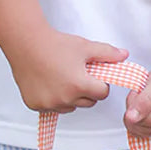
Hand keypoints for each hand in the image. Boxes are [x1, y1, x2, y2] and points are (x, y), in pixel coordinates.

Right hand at [6, 28, 127, 114]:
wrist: (25, 42)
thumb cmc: (55, 44)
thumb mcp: (85, 47)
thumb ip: (107, 53)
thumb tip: (125, 55)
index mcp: (79, 85)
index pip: (102, 93)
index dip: (100, 83)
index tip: (92, 74)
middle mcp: (64, 99)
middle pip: (88, 103)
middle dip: (87, 91)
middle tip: (77, 74)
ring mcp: (48, 104)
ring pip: (70, 107)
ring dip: (71, 97)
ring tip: (62, 77)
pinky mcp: (35, 105)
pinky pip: (52, 107)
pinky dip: (53, 99)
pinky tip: (49, 83)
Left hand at [124, 55, 150, 136]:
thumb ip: (143, 102)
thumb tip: (130, 118)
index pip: (136, 121)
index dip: (133, 103)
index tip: (142, 90)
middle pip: (135, 125)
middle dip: (133, 107)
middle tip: (144, 92)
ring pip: (136, 125)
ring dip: (135, 109)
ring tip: (146, 96)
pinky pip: (140, 124)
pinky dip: (139, 112)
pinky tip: (146, 103)